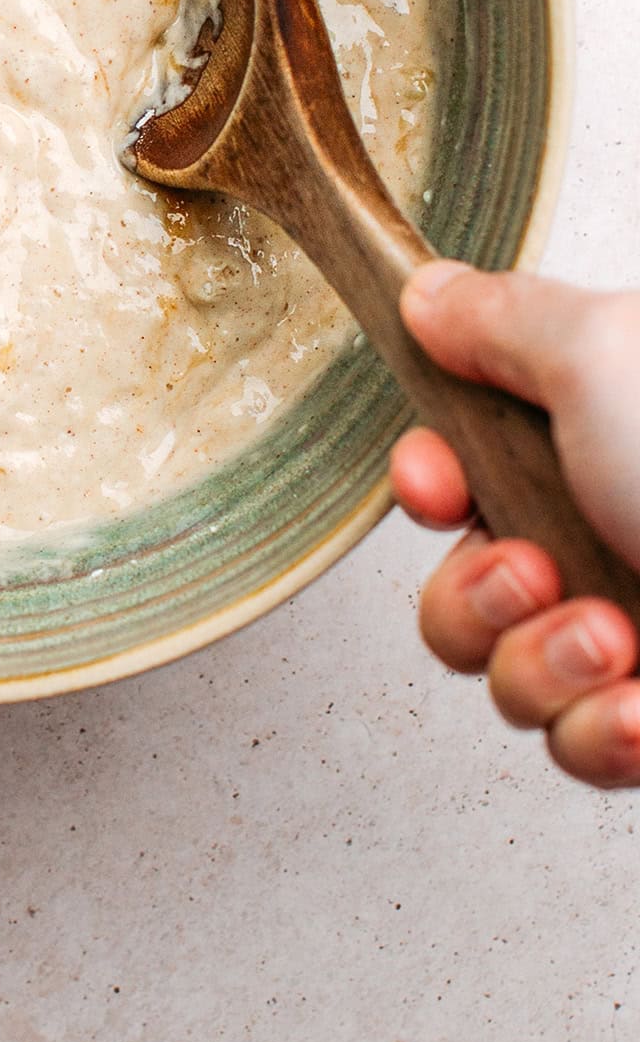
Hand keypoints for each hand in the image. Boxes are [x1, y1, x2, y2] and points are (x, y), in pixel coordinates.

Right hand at [392, 258, 639, 788]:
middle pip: (464, 587)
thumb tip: (433, 293)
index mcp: (601, 437)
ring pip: (510, 678)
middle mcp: (613, 533)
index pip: (466, 465)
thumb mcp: (606, 355)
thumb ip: (504, 320)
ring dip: (540, 666)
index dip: (427, 479)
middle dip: (474, 594)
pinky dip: (602, 732)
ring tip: (614, 641)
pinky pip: (580, 747)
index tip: (437, 481)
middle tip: (535, 572)